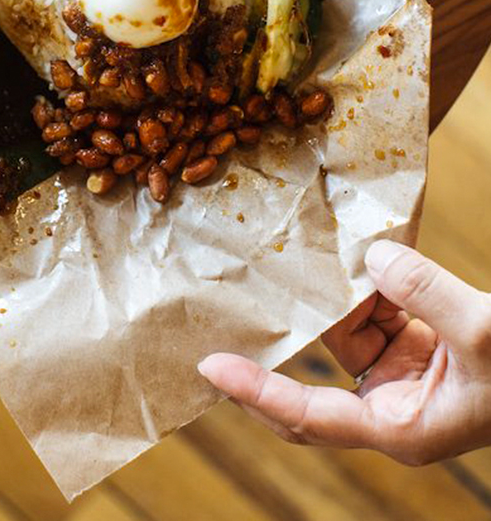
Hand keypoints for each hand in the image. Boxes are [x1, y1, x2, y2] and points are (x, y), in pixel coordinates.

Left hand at [198, 241, 490, 464]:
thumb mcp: (481, 332)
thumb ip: (423, 292)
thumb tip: (370, 257)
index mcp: (399, 428)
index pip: (308, 416)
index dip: (258, 392)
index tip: (211, 368)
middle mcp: (393, 405)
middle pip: (316, 373)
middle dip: (287, 334)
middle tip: (237, 304)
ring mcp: (405, 373)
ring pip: (347, 329)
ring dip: (337, 291)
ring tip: (316, 248)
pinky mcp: (420, 342)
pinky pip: (379, 309)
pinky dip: (371, 280)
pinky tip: (365, 247)